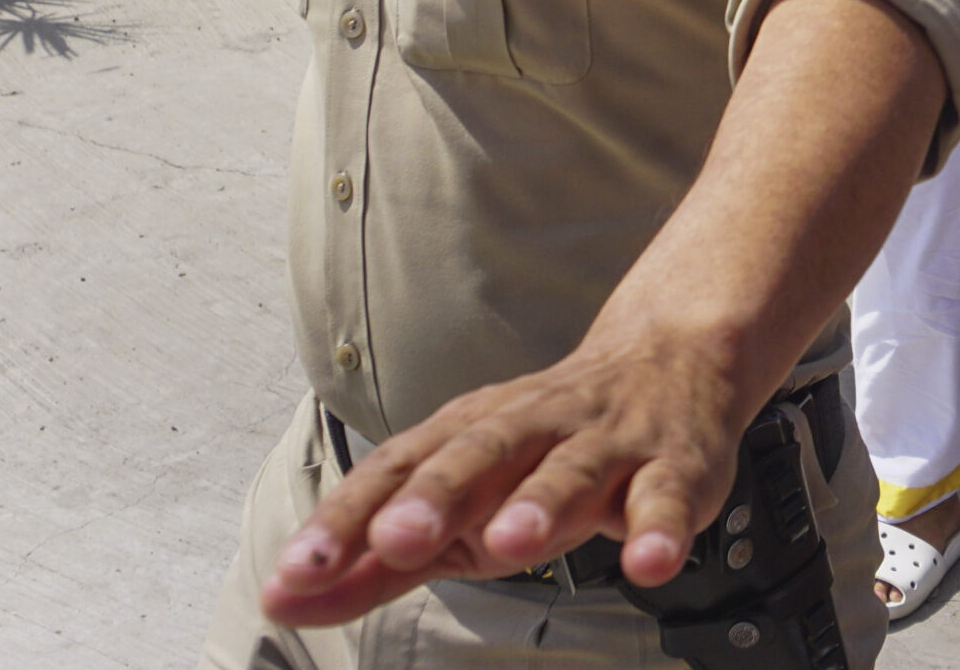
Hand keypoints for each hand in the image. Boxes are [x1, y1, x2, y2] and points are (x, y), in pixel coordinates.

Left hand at [260, 331, 750, 628]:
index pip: (398, 471)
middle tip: (398, 537)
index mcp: (470, 434)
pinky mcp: (673, 468)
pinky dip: (661, 528)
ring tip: (513, 541)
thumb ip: (376, 560)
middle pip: (479, 453)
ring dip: (541, 502)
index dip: (347, 518)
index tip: (295, 571)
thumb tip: (285, 600)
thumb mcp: (459, 497)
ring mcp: (606, 445)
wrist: (672, 360)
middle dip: (438, 494)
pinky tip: (650, 562)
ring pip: (571, 470)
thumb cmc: (546, 446)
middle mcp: (533, 428)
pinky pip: (668, 498)